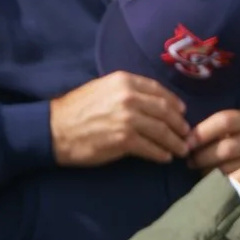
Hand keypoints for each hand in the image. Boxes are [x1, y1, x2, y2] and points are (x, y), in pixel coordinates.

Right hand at [49, 73, 189, 166]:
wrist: (53, 130)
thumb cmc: (74, 110)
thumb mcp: (100, 88)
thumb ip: (124, 90)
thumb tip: (147, 101)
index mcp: (124, 81)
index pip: (158, 90)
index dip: (174, 103)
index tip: (181, 112)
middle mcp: (129, 97)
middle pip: (165, 111)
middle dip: (179, 125)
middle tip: (186, 135)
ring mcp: (128, 119)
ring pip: (162, 130)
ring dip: (175, 142)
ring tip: (180, 149)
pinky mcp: (124, 140)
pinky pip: (151, 148)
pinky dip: (161, 154)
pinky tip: (164, 158)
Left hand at [186, 108, 239, 174]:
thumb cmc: (226, 139)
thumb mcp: (220, 129)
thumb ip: (207, 129)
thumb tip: (183, 139)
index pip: (224, 121)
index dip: (202, 132)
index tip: (186, 143)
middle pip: (226, 148)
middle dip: (202, 156)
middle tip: (189, 160)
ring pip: (227, 167)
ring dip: (206, 169)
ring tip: (198, 168)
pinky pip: (230, 181)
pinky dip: (215, 180)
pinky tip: (209, 177)